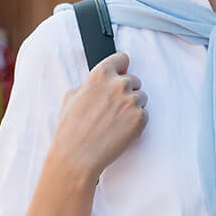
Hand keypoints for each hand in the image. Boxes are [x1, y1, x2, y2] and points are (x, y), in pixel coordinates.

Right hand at [48, 52, 146, 185]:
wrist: (77, 156)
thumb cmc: (70, 129)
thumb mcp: (71, 97)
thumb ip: (89, 84)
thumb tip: (100, 84)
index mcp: (100, 75)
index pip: (121, 58)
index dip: (120, 67)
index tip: (120, 73)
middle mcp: (118, 84)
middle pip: (134, 80)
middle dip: (126, 91)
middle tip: (113, 107)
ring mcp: (131, 101)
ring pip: (141, 98)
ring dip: (132, 107)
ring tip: (115, 121)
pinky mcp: (140, 119)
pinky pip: (144, 115)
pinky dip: (136, 122)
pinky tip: (120, 131)